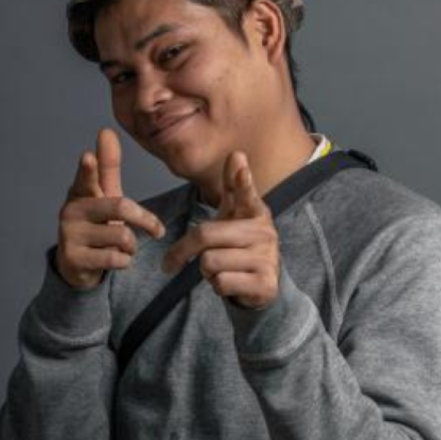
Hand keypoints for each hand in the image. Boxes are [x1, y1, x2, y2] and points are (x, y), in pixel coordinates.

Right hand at [56, 127, 165, 288]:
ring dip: (131, 246)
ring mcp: (69, 235)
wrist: (77, 264)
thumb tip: (106, 131)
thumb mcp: (105, 195)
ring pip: (122, 237)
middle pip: (120, 207)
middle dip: (144, 220)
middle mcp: (71, 210)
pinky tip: (114, 260)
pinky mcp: (73, 258)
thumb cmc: (96, 223)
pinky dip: (124, 261)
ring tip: (122, 247)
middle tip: (157, 231)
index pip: (87, 178)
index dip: (88, 169)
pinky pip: (115, 258)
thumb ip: (108, 166)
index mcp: (81, 191)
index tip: (88, 157)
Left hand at [162, 151, 280, 309]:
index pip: (246, 193)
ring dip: (206, 272)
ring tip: (220, 269)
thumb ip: (234, 187)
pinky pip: (221, 283)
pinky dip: (217, 286)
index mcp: (256, 213)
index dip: (241, 179)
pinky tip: (229, 282)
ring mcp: (267, 259)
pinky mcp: (265, 284)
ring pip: (210, 263)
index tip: (237, 158)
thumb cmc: (241, 245)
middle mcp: (264, 233)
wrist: (263, 284)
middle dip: (183, 251)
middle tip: (173, 262)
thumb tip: (237, 153)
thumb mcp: (235, 215)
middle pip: (205, 235)